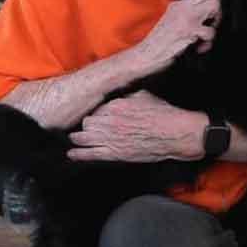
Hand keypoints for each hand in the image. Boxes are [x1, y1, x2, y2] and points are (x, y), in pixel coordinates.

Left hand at [68, 91, 204, 161]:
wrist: (174, 134)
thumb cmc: (163, 114)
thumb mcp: (143, 95)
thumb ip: (126, 94)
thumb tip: (119, 92)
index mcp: (115, 105)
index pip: (94, 108)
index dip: (94, 112)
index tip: (93, 115)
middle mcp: (109, 121)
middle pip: (87, 122)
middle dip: (86, 124)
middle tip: (86, 127)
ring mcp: (110, 138)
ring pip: (84, 137)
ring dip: (77, 138)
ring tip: (73, 138)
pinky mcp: (115, 153)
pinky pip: (91, 154)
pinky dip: (79, 154)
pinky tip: (71, 154)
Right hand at [130, 0, 220, 74]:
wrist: (147, 54)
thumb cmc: (160, 43)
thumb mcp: (172, 21)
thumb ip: (188, 15)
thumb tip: (208, 16)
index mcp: (179, 4)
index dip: (215, 2)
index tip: (212, 16)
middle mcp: (183, 7)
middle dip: (218, 11)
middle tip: (212, 25)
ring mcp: (186, 16)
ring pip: (215, 8)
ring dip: (214, 27)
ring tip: (204, 39)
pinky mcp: (189, 29)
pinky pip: (210, 31)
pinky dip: (207, 43)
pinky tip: (198, 48)